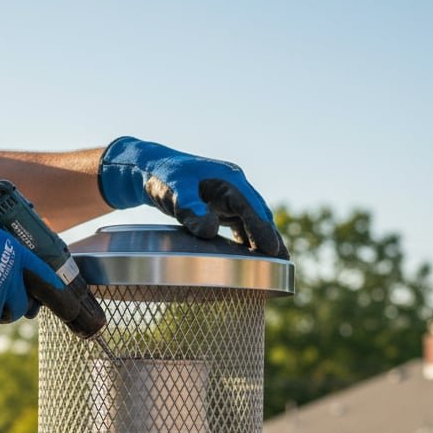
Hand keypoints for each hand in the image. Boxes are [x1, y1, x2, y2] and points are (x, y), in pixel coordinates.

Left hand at [98, 136, 286, 257]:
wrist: (148, 168)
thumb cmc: (161, 177)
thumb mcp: (174, 191)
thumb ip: (191, 209)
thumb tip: (212, 230)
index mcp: (228, 179)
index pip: (251, 206)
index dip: (263, 229)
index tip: (274, 250)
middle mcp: (233, 186)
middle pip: (258, 214)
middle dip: (271, 237)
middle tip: (283, 264)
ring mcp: (228, 195)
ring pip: (251, 220)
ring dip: (262, 239)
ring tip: (276, 264)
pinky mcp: (220, 205)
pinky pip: (240, 223)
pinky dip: (248, 238)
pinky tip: (252, 256)